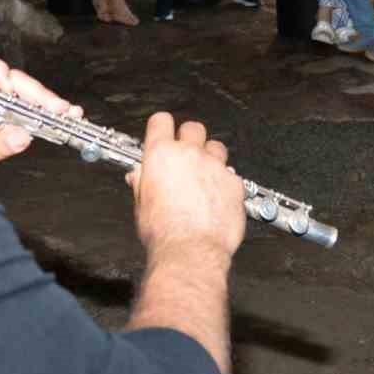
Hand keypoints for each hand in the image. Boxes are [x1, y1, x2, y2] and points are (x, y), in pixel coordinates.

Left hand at [0, 53, 82, 176]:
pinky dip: (48, 112)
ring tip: (66, 112)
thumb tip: (20, 135)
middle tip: (55, 107)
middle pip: (10, 82)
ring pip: (24, 95)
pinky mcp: (8, 123)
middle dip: (35, 93)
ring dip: (47, 102)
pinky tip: (64, 116)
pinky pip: (30, 110)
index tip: (10, 88)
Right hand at [126, 112, 244, 258]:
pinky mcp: (234, 182)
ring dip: (211, 158)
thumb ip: (142, 184)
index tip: (163, 133)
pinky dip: (225, 183)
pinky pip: (231, 174)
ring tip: (205, 178)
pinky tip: (218, 198)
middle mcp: (189, 155)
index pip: (161, 122)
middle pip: (192, 128)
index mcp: (161, 156)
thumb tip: (139, 176)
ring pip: (216, 147)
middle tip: (185, 158)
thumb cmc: (164, 234)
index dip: (162, 127)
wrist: (190, 252)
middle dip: (189, 140)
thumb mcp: (142, 206)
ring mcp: (214, 166)